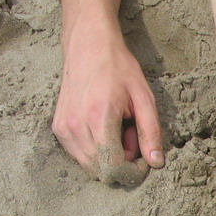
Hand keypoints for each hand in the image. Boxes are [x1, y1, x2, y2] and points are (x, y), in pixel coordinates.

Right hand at [52, 18, 163, 185]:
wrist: (88, 44)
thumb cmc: (118, 67)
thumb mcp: (144, 97)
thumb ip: (151, 132)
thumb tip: (156, 162)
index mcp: (99, 117)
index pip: (114, 168)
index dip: (133, 171)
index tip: (145, 159)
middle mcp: (76, 126)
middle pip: (102, 171)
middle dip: (123, 163)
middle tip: (132, 136)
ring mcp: (63, 128)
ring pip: (90, 166)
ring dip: (109, 157)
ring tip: (119, 129)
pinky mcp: (58, 128)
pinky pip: (80, 155)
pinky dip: (96, 150)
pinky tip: (104, 127)